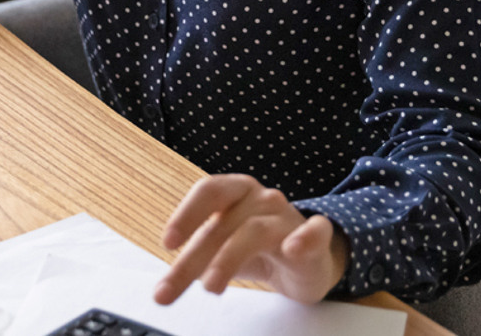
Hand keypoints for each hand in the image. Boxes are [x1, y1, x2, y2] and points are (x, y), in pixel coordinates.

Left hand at [154, 174, 350, 305]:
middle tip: (169, 289)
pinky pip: (315, 231)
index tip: (167, 244)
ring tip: (210, 287)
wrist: (309, 258)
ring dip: (228, 259)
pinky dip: (305, 238)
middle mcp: (261, 198)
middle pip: (223, 223)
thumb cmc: (258, 248)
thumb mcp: (222, 249)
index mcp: (236, 192)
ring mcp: (288, 217)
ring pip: (254, 231)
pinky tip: (293, 248)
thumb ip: (196, 259)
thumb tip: (165, 285)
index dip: (186, 214)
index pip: (208, 191)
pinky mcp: (316, 237)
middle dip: (193, 258)